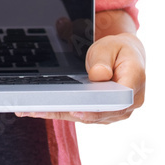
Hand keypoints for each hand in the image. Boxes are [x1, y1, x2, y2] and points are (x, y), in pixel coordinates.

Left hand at [15, 9, 144, 124]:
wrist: (124, 57)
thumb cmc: (118, 51)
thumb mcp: (111, 47)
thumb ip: (103, 60)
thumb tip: (98, 76)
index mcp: (134, 84)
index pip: (117, 101)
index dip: (96, 108)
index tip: (76, 110)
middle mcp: (127, 104)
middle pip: (96, 113)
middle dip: (67, 112)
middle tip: (40, 109)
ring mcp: (114, 113)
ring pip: (84, 117)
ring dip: (57, 113)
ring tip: (30, 109)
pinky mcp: (101, 115)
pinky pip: (79, 115)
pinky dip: (59, 112)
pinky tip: (37, 110)